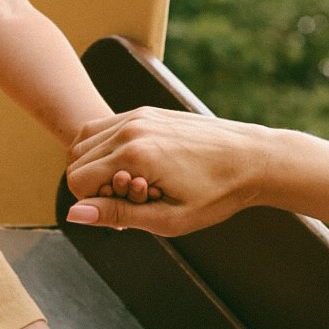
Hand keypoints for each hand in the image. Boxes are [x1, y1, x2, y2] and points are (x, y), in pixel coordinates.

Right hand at [65, 108, 275, 235]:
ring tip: (134, 182)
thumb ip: (117, 214)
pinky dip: (106, 149)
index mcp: (133, 156)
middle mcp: (130, 129)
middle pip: (75, 160)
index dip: (95, 204)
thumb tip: (74, 214)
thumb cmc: (216, 194)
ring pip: (84, 141)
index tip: (128, 210)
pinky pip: (104, 127)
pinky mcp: (146, 111)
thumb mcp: (168, 218)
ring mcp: (137, 115)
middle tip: (134, 198)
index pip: (77, 182)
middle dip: (94, 185)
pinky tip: (136, 167)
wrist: (254, 158)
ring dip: (96, 165)